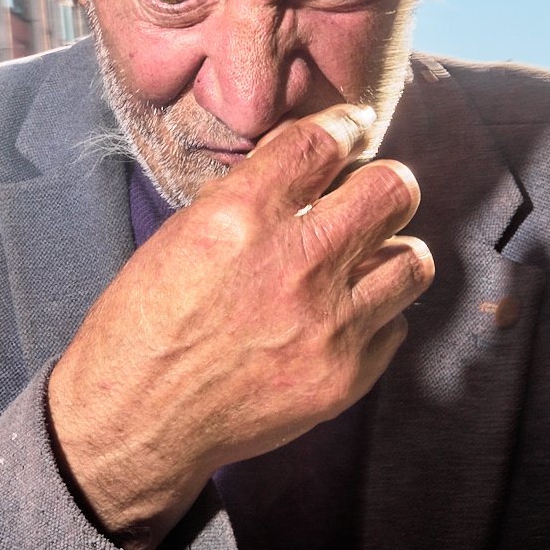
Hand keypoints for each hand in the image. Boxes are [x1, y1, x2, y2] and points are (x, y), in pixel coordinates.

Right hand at [48, 103, 433, 549]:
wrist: (136, 422)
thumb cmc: (145, 326)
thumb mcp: (180, 236)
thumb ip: (248, 196)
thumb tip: (303, 162)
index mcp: (241, 218)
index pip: (324, 142)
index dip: (344, 127)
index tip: (351, 130)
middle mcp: (295, 265)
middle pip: (394, 190)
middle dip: (386, 184)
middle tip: (370, 198)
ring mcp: (328, 326)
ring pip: (413, 261)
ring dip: (390, 254)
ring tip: (364, 262)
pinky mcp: (345, 378)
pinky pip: (395, 326)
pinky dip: (375, 317)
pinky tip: (342, 319)